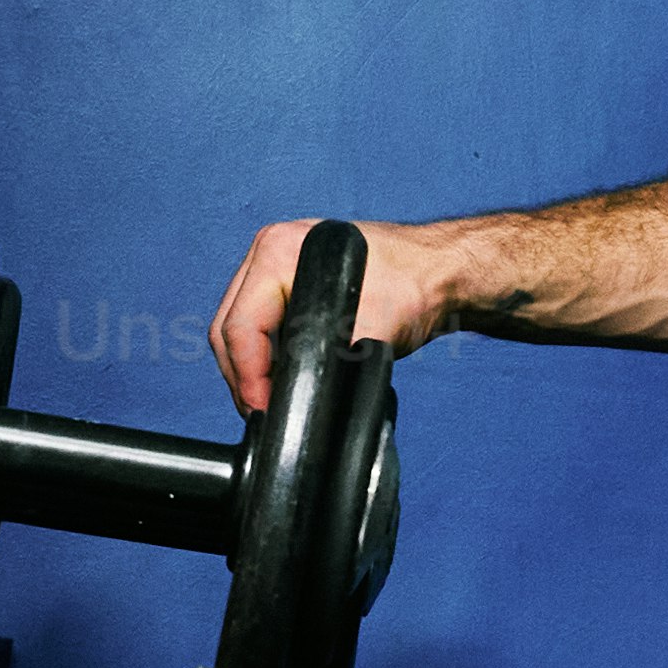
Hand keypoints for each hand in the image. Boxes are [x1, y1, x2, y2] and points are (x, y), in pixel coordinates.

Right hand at [211, 216, 453, 416]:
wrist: (439, 273)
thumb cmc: (414, 288)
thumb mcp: (371, 330)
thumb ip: (331, 364)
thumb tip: (299, 400)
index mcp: (279, 252)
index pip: (240, 326)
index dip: (247, 377)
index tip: (264, 411)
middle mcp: (268, 252)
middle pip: (228, 329)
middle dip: (242, 378)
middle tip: (263, 415)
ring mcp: (272, 266)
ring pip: (237, 330)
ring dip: (248, 369)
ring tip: (270, 402)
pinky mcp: (283, 282)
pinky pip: (256, 325)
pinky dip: (261, 356)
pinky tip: (279, 378)